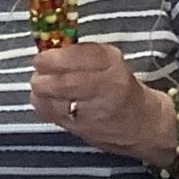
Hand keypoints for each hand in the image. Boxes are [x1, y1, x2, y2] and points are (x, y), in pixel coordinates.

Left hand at [29, 41, 176, 165]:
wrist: (141, 124)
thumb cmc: (120, 85)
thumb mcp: (109, 60)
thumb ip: (80, 52)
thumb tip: (48, 48)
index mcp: (113, 65)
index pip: (81, 57)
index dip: (55, 58)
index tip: (41, 58)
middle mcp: (106, 88)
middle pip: (64, 82)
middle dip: (43, 76)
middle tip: (38, 71)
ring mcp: (93, 112)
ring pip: (54, 101)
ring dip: (41, 91)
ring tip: (42, 85)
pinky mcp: (82, 130)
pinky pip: (52, 115)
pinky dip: (43, 105)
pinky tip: (46, 100)